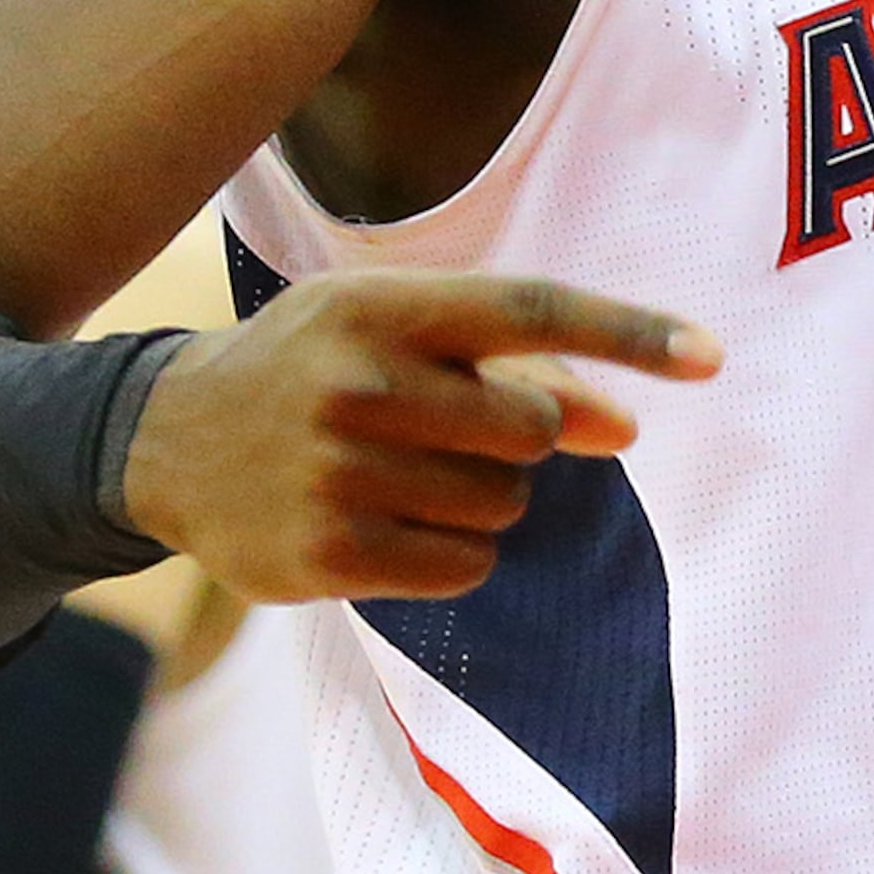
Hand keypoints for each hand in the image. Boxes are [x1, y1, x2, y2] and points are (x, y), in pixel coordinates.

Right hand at [117, 270, 720, 602]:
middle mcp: (357, 383)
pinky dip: (453, 554)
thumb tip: (623, 425)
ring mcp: (338, 474)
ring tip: (402, 475)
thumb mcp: (392, 334)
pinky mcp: (329, 556)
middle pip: (533, 427)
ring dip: (482, 499)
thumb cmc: (313, 371)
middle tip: (444, 432)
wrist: (162, 441)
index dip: (630, 331)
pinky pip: (466, 567)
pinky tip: (387, 526)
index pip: (532, 310)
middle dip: (518, 439)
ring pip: (504, 504)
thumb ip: (510, 365)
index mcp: (380, 306)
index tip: (711, 355)